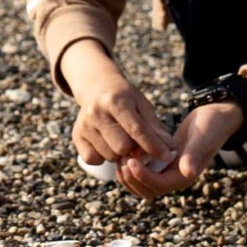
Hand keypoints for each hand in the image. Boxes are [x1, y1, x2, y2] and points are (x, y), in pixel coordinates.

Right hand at [61, 41, 172, 173]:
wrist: (97, 87)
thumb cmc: (125, 98)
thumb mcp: (142, 104)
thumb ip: (155, 126)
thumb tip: (170, 148)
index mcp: (116, 100)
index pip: (137, 129)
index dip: (153, 145)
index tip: (166, 156)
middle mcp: (97, 111)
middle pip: (122, 147)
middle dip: (134, 151)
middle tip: (138, 146)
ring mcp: (84, 124)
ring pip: (108, 155)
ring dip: (119, 155)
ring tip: (122, 142)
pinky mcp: (76, 135)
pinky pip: (92, 159)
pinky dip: (102, 158)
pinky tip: (107, 146)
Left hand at [117, 102, 240, 198]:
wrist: (214, 119)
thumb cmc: (210, 127)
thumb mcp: (202, 138)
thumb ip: (194, 155)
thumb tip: (188, 172)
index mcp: (184, 176)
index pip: (158, 185)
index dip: (142, 176)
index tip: (130, 161)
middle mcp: (175, 178)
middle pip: (146, 191)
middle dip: (132, 179)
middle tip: (122, 159)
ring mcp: (167, 171)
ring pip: (141, 185)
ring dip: (129, 175)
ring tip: (121, 157)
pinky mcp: (161, 163)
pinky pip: (142, 172)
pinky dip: (131, 167)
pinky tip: (125, 152)